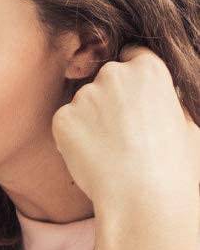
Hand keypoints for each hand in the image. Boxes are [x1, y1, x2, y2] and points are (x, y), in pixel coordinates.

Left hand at [52, 46, 199, 220]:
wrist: (142, 194)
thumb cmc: (173, 163)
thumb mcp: (187, 122)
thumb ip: (168, 101)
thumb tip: (161, 99)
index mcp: (149, 69)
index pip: (133, 55)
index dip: (132, 77)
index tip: (131, 96)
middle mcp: (114, 74)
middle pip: (105, 78)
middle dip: (109, 97)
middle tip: (121, 131)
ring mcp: (85, 96)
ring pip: (83, 102)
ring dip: (90, 118)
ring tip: (109, 149)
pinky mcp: (62, 118)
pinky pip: (65, 122)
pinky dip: (72, 136)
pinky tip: (92, 155)